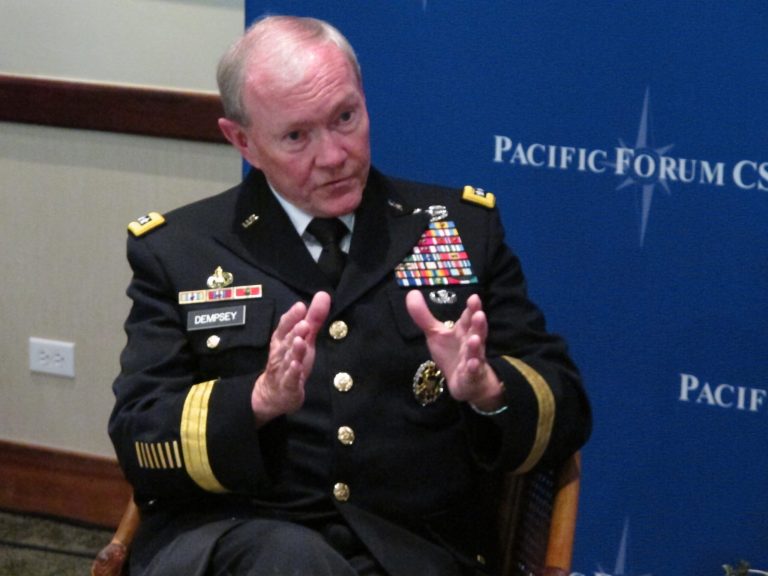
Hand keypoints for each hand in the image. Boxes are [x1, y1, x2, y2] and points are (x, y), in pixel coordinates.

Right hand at [251, 291, 330, 424]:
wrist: (274, 394)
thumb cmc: (290, 361)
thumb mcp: (304, 339)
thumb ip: (313, 318)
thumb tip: (323, 294)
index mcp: (283, 340)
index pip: (285, 326)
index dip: (292, 317)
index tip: (300, 306)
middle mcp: (281, 353)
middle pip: (287, 341)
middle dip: (294, 331)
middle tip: (304, 323)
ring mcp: (283, 369)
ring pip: (288, 358)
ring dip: (294, 350)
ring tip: (300, 341)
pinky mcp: (288, 386)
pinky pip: (290, 379)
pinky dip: (293, 373)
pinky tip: (297, 366)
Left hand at [405, 290, 504, 411]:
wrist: (466, 383)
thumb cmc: (452, 354)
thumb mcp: (435, 334)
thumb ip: (423, 316)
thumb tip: (412, 293)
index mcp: (463, 331)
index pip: (468, 317)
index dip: (471, 309)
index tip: (474, 298)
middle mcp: (470, 343)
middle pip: (475, 332)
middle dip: (478, 324)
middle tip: (479, 314)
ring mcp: (473, 359)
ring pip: (476, 352)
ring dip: (476, 346)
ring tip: (474, 339)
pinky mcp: (471, 376)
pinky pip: (473, 372)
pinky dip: (474, 368)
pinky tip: (473, 364)